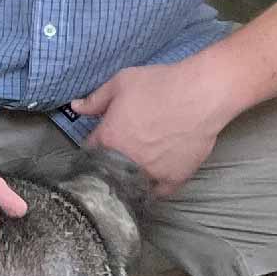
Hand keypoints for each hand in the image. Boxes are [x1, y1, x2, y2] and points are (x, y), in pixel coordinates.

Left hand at [75, 59, 241, 196]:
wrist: (201, 94)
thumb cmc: (159, 84)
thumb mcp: (121, 83)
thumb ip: (96, 99)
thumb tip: (75, 107)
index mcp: (109, 138)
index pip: (90, 150)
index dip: (95, 145)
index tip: (101, 142)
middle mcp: (127, 160)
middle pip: (110, 170)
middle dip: (110, 163)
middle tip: (119, 154)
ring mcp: (151, 173)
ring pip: (133, 184)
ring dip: (130, 178)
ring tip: (134, 169)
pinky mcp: (174, 179)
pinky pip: (159, 192)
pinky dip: (153, 188)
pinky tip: (152, 181)